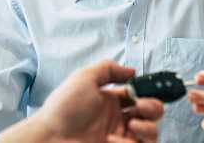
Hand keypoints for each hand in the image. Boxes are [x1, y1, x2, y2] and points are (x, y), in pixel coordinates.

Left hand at [0, 60, 163, 142]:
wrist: (51, 137)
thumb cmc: (63, 108)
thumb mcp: (84, 78)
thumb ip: (109, 69)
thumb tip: (132, 70)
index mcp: (111, 100)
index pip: (139, 94)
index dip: (147, 91)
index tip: (144, 90)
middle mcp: (117, 118)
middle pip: (151, 113)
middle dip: (153, 107)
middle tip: (140, 106)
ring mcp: (119, 136)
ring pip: (151, 132)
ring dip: (148, 127)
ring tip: (132, 125)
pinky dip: (133, 142)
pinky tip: (114, 139)